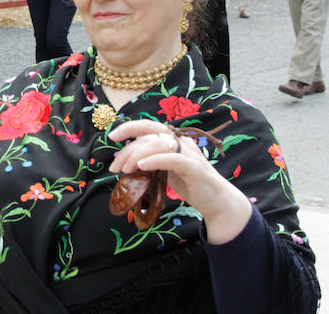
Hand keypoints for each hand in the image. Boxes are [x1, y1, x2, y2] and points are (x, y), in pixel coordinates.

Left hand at [108, 120, 250, 243]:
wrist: (217, 201)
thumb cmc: (189, 183)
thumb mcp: (164, 169)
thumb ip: (150, 160)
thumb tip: (125, 161)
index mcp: (173, 139)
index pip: (148, 126)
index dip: (128, 128)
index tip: (111, 137)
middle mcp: (181, 141)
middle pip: (149, 133)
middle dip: (128, 148)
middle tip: (115, 166)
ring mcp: (189, 153)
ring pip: (158, 144)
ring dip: (137, 155)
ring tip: (126, 169)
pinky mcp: (194, 168)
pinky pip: (172, 159)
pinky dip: (155, 160)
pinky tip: (141, 166)